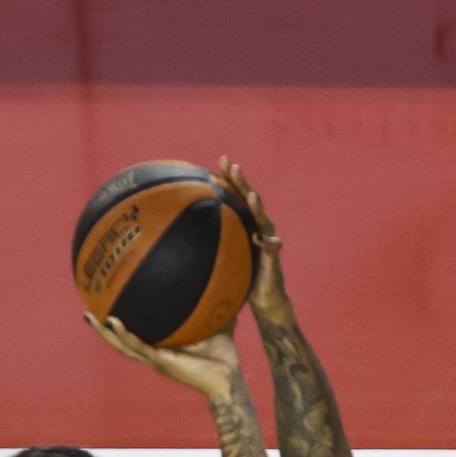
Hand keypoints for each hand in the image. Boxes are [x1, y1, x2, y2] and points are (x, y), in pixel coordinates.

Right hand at [87, 315, 243, 401]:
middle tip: (87, 313)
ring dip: (106, 334)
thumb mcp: (216, 326)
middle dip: (103, 330)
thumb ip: (214, 311)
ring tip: (90, 317)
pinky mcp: (163, 362)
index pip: (138, 337)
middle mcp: (156, 356)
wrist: (229, 382)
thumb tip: (223, 288)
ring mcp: (157, 361)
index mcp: (164, 350)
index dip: (122, 327)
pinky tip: (114, 322)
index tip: (107, 310)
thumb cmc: (224, 360)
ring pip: (124, 347)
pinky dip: (126, 336)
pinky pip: (140, 348)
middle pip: (122, 344)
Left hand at [217, 156, 287, 315]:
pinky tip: (258, 237)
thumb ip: (210, 242)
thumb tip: (181, 234)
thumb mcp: (224, 255)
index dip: (231, 177)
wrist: (264, 297)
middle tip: (234, 166)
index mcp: (246, 222)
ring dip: (258, 207)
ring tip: (250, 197)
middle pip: (252, 199)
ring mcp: (268, 240)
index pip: (238, 195)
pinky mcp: (274, 257)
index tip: (222, 159)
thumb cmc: (241, 275)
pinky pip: (272, 247)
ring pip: (264, 219)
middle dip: (243, 182)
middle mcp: (259, 226)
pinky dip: (267, 242)